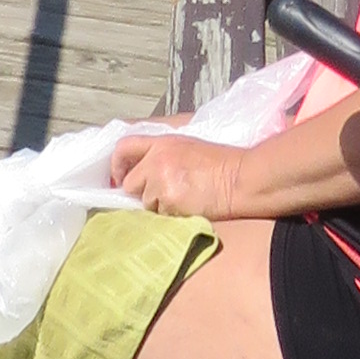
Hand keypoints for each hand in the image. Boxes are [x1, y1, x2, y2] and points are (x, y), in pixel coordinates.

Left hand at [107, 127, 244, 217]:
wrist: (242, 179)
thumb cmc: (222, 165)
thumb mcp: (188, 147)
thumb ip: (162, 157)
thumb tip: (143, 175)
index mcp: (162, 142)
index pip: (124, 147)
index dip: (116, 165)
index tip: (118, 178)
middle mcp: (157, 160)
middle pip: (130, 184)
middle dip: (143, 193)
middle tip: (167, 194)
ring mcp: (161, 181)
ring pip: (146, 204)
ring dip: (160, 206)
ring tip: (185, 198)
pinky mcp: (168, 201)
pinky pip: (160, 216)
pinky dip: (172, 216)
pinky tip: (190, 206)